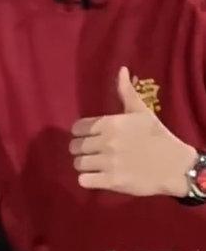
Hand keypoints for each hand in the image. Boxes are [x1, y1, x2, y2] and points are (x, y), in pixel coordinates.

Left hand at [69, 66, 196, 196]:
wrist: (175, 165)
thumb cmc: (157, 135)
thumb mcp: (140, 110)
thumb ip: (125, 91)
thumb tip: (122, 69)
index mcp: (109, 123)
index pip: (77, 128)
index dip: (79, 133)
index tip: (87, 137)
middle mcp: (105, 142)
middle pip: (75, 147)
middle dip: (79, 150)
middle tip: (89, 152)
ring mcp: (108, 162)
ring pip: (78, 164)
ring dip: (83, 165)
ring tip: (93, 165)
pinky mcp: (112, 182)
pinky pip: (84, 181)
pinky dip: (87, 180)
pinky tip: (96, 177)